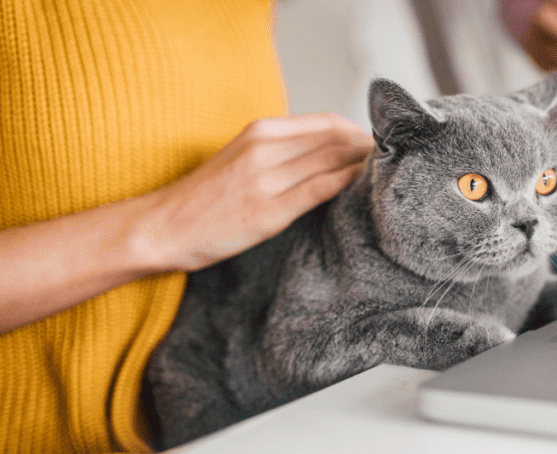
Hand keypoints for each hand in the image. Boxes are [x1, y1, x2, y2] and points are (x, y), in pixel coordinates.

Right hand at [137, 112, 374, 271]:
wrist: (163, 226)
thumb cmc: (206, 197)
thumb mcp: (243, 157)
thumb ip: (282, 151)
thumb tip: (331, 153)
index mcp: (262, 131)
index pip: (329, 123)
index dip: (361, 134)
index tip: (379, 149)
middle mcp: (266, 148)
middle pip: (338, 140)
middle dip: (371, 151)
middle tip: (394, 167)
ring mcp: (268, 179)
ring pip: (334, 163)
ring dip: (366, 169)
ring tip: (386, 182)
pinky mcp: (269, 212)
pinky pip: (321, 190)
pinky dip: (349, 187)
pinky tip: (363, 195)